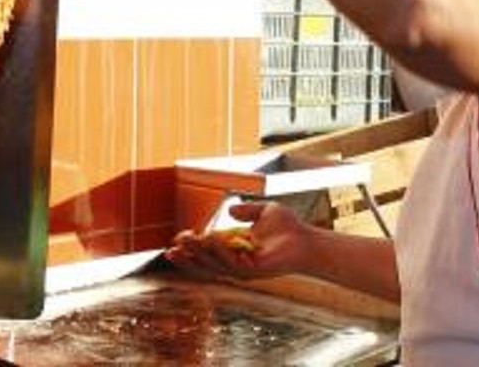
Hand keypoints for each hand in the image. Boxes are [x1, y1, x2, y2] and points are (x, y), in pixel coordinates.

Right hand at [163, 201, 313, 279]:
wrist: (306, 240)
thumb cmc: (288, 228)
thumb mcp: (264, 212)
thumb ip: (247, 210)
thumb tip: (230, 209)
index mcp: (235, 251)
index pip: (207, 254)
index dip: (191, 250)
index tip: (175, 241)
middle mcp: (236, 263)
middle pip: (205, 264)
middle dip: (188, 256)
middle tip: (172, 247)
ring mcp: (244, 269)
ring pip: (215, 265)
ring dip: (199, 254)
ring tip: (187, 241)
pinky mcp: (253, 270)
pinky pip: (231, 263)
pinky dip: (219, 252)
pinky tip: (210, 240)